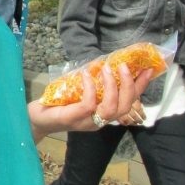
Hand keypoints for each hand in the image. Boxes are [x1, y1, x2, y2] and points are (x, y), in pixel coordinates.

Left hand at [28, 63, 153, 140]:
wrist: (35, 118)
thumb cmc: (57, 103)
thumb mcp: (79, 92)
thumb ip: (93, 83)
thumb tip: (104, 63)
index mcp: (103, 115)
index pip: (128, 102)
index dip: (140, 87)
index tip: (149, 70)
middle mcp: (99, 121)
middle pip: (125, 107)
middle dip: (130, 85)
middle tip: (124, 66)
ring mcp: (87, 122)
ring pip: (110, 108)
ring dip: (112, 86)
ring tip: (108, 68)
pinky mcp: (74, 118)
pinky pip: (89, 104)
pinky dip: (91, 87)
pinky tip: (86, 74)